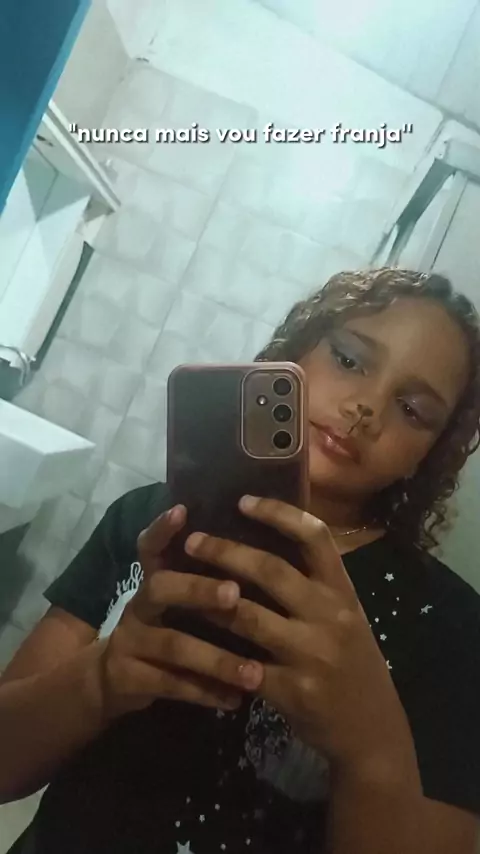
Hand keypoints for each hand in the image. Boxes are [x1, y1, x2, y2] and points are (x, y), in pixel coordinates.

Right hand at [95, 505, 263, 720]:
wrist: (113, 679)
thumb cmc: (166, 626)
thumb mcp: (176, 599)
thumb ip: (206, 575)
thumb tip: (263, 547)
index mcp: (154, 577)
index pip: (151, 544)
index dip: (162, 528)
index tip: (183, 511)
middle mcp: (139, 603)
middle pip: (161, 587)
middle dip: (198, 589)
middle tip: (234, 593)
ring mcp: (131, 641)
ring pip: (173, 645)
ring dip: (216, 658)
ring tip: (253, 672)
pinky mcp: (130, 677)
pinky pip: (172, 684)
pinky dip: (206, 692)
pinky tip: (235, 699)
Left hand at [185, 497, 410, 771]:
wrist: (371, 727)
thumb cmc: (351, 661)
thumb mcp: (344, 615)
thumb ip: (314, 585)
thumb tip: (266, 541)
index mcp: (342, 591)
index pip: (314, 537)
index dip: (278, 513)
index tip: (242, 500)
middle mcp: (330, 615)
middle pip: (270, 570)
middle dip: (225, 552)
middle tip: (192, 541)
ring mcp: (312, 653)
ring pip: (247, 617)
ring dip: (208, 601)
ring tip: (180, 587)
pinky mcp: (294, 690)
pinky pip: (243, 667)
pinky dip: (215, 654)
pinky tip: (192, 645)